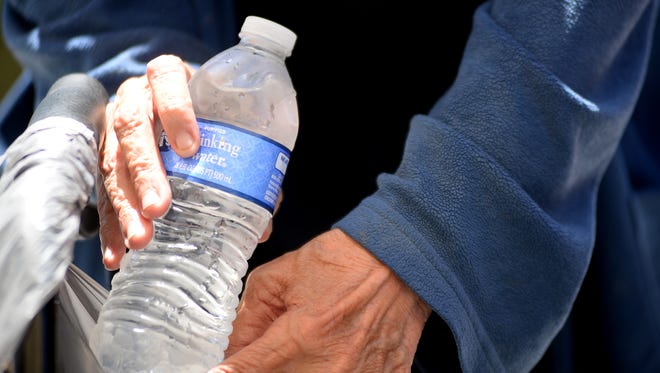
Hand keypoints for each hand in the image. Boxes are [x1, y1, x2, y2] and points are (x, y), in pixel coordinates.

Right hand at [97, 55, 275, 269]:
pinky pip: (101, 190)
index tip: (191, 148)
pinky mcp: (103, 157)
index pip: (166, 78)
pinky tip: (117, 253)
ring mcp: (113, 127)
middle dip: (145, 170)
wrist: (169, 101)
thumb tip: (264, 223)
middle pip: (132, 127)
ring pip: (111, 162)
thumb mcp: (226, 121)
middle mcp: (135, 98)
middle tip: (159, 207)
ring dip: (125, 204)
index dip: (176, 110)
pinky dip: (109, 225)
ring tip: (141, 238)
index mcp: (168, 77)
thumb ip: (246, 162)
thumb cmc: (205, 112)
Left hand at [209, 229, 430, 372]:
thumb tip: (233, 348)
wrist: (400, 257)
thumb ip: (250, 314)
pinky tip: (337, 352)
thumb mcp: (283, 275)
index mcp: (304, 334)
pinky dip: (336, 368)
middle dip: (267, 364)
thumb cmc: (345, 260)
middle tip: (274, 345)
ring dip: (300, 367)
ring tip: (314, 342)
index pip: (248, 370)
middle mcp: (332, 363)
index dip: (230, 369)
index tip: (221, 369)